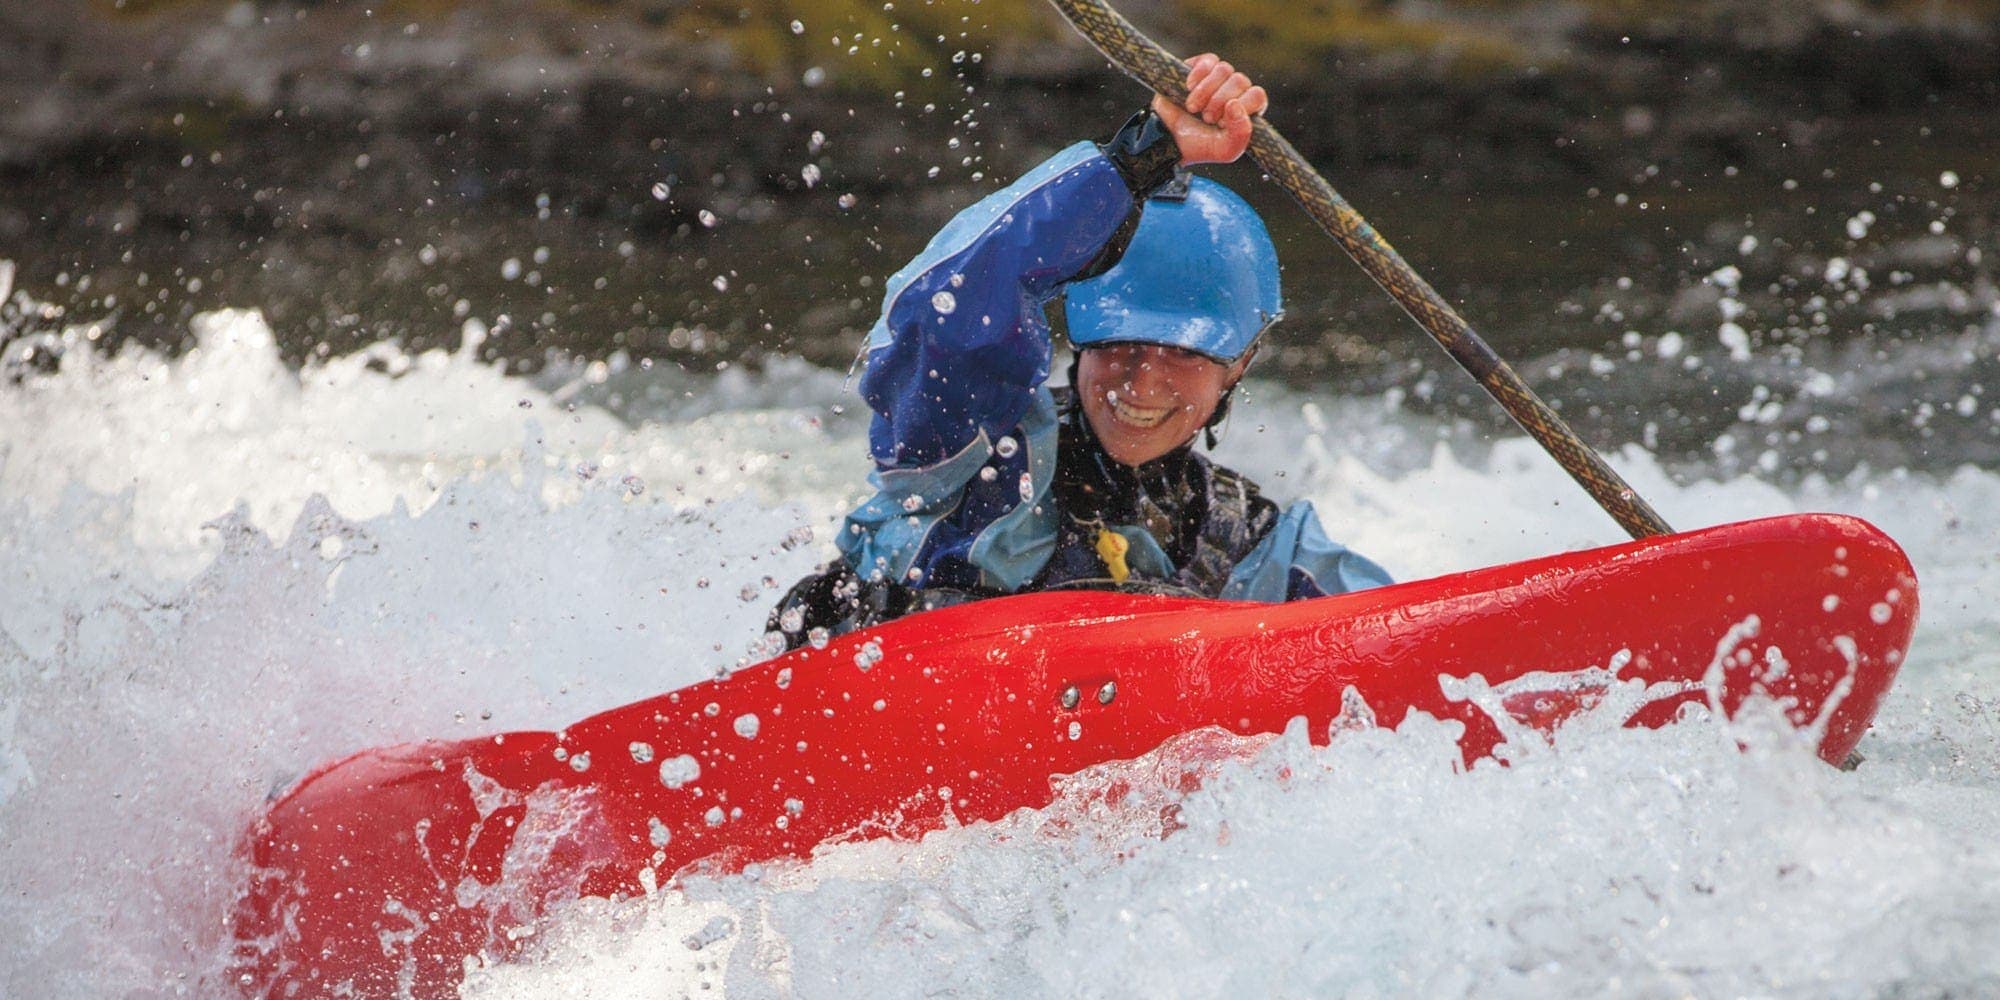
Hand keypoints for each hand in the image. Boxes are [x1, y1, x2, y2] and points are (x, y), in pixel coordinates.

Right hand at [1150, 54, 1267, 166]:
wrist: (1167, 138)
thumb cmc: (1198, 146)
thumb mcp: (1225, 149)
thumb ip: (1241, 133)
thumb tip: (1235, 104)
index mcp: (1246, 109)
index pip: (1257, 95)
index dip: (1241, 106)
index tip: (1221, 122)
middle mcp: (1235, 91)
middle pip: (1240, 80)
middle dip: (1220, 101)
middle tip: (1206, 118)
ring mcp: (1218, 78)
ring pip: (1224, 69)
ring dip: (1206, 91)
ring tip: (1193, 107)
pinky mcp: (1200, 68)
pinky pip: (1208, 60)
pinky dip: (1198, 74)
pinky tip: (1188, 87)